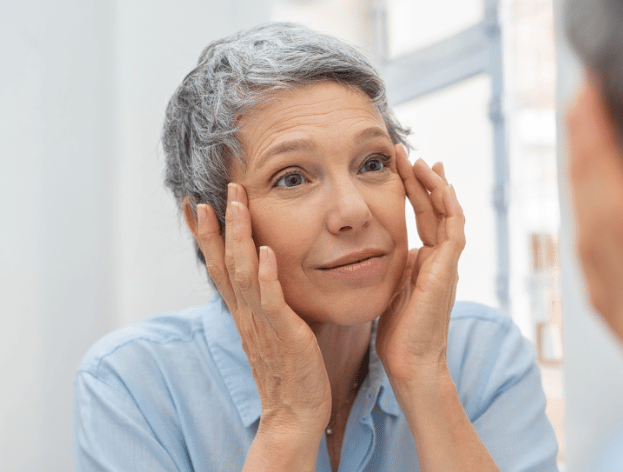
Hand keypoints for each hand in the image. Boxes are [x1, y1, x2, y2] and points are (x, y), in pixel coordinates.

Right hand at [190, 183, 330, 441]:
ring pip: (243, 273)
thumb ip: (267, 301)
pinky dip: (267, 276)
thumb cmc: (290, 369)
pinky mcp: (284, 334)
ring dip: (239, 237)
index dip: (207, 235)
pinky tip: (266, 252)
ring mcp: (262, 323)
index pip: (219, 266)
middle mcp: (246, 313)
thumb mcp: (273, 328)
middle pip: (224, 262)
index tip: (196, 204)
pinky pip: (272, 301)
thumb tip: (268, 273)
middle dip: (218, 225)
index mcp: (243, 311)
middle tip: (215, 190)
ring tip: (237, 204)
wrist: (295, 411)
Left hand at [375, 146, 465, 385]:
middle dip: (420, 179)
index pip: (421, 216)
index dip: (411, 191)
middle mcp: (439, 258)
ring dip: (435, 185)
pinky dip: (448, 204)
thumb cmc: (398, 333)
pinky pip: (454, 228)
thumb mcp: (389, 289)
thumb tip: (372, 248)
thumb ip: (389, 266)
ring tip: (419, 161)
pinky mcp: (448, 269)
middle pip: (434, 208)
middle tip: (405, 153)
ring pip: (448, 213)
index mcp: (424, 262)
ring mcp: (447, 263)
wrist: (411, 362)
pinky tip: (438, 184)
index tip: (397, 166)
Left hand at [568, 77, 622, 395]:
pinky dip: (590, 219)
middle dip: (587, 158)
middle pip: (598, 220)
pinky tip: (592, 202)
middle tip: (582, 105)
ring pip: (591, 239)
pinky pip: (594, 263)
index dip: (604, 158)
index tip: (592, 110)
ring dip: (584, 184)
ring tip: (584, 138)